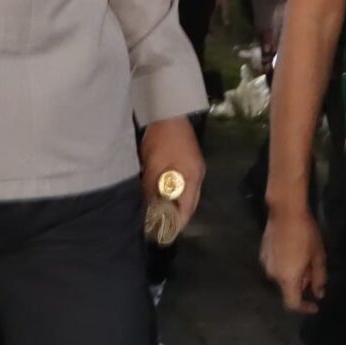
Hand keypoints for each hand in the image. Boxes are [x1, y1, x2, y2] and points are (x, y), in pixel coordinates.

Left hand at [139, 117, 205, 240]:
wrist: (167, 109)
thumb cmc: (161, 139)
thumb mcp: (153, 165)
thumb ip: (152, 188)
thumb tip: (148, 210)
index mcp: (192, 177)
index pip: (187, 209)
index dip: (176, 224)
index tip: (162, 235)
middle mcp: (197, 175)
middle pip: (188, 203)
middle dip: (174, 217)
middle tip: (158, 227)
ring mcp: (193, 167)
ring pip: (184, 194)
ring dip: (173, 205)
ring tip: (157, 215)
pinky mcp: (187, 161)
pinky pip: (180, 184)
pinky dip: (171, 193)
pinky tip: (159, 195)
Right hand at [260, 200, 325, 312]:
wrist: (285, 211)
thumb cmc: (306, 234)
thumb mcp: (318, 256)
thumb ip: (319, 278)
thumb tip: (319, 294)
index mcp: (288, 279)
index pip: (292, 304)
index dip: (304, 308)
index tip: (315, 306)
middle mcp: (273, 275)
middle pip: (287, 289)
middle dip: (301, 285)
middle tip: (313, 271)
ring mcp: (266, 264)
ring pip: (281, 278)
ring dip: (293, 275)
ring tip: (304, 258)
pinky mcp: (262, 254)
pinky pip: (276, 267)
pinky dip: (286, 266)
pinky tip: (293, 251)